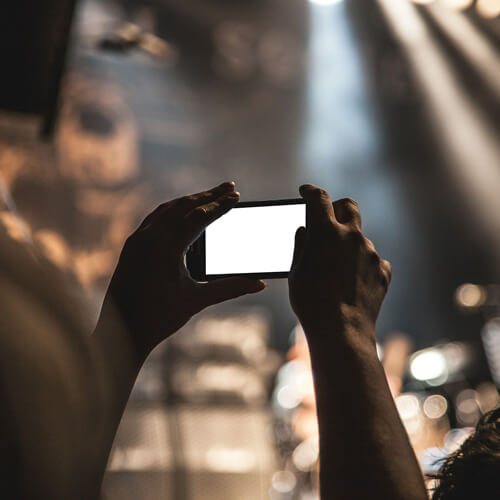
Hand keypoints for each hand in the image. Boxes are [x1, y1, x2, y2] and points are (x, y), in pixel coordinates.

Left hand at [101, 182, 265, 359]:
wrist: (120, 334)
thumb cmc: (158, 318)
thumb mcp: (197, 300)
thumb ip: (230, 288)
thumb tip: (260, 283)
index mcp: (165, 247)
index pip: (198, 217)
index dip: (220, 206)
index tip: (236, 197)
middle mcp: (148, 237)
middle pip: (183, 206)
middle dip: (208, 195)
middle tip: (229, 186)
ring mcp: (137, 240)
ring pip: (167, 209)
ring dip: (190, 200)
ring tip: (209, 196)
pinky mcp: (131, 246)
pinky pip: (154, 219)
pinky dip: (172, 211)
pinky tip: (182, 213)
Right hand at [289, 184, 390, 340]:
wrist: (341, 331)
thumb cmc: (311, 302)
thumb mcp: (296, 271)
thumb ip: (302, 245)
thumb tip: (306, 231)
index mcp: (326, 231)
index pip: (319, 198)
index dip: (310, 192)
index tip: (305, 192)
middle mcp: (352, 236)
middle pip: (348, 206)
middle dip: (337, 208)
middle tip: (327, 220)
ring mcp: (371, 253)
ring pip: (360, 237)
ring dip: (348, 244)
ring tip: (336, 268)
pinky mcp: (383, 271)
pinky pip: (373, 260)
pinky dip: (362, 264)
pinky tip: (352, 281)